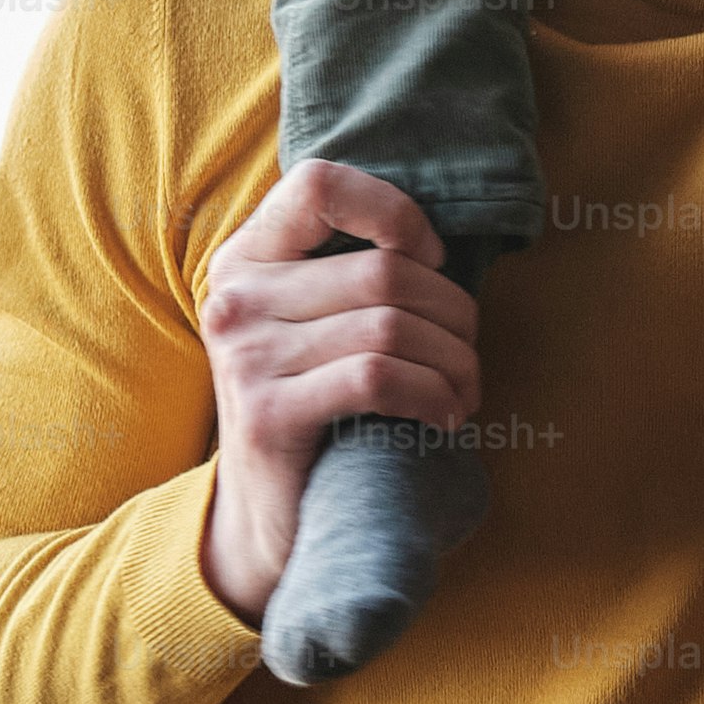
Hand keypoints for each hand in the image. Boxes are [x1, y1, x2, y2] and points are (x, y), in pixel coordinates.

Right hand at [193, 163, 482, 621]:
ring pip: (391, 326)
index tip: (430, 260)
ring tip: (464, 390)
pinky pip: (379, 378)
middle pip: (382, 271)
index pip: (320, 183)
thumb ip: (348, 271)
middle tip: (468, 353)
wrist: (265, 520)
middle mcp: (235, 299)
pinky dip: (434, 395)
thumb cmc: (314, 405)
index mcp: (245, 258)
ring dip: (454, 362)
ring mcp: (246, 357)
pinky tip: (446, 416)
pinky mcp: (269, 415)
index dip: (394, 211)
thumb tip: (442, 248)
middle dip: (454, 312)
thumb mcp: (310, 323)